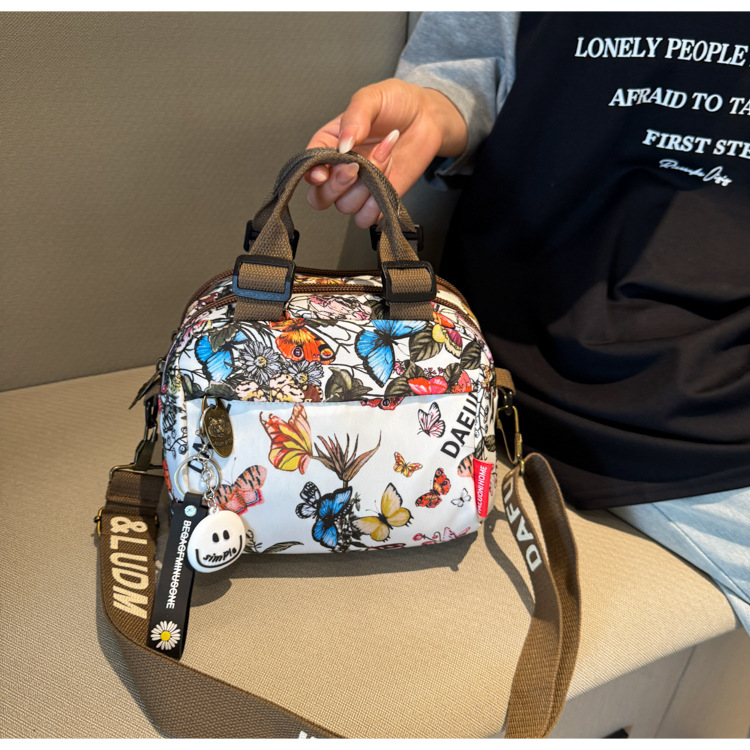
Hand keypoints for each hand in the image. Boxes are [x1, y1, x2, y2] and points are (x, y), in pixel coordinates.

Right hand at [304, 78, 467, 226]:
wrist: (426, 117)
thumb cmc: (396, 103)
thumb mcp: (371, 98)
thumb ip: (355, 117)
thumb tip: (344, 143)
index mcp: (329, 143)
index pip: (308, 167)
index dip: (312, 174)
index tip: (324, 172)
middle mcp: (339, 169)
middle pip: (320, 197)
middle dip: (338, 185)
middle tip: (356, 165)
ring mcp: (358, 188)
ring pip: (345, 206)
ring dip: (366, 186)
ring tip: (385, 156)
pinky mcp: (378, 200)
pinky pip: (366, 218)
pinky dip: (375, 205)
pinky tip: (387, 179)